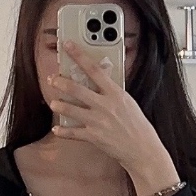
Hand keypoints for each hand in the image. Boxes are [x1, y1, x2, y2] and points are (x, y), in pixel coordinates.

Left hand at [45, 42, 181, 195]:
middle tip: (52, 78)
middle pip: (77, 89)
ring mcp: (98, 121)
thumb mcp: (128, 102)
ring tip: (53, 102)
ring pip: (71, 109)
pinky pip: (73, 133)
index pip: (94, 69)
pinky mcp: (94, 137)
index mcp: (115, 93)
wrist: (142, 150)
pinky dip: (63, 131)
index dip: (79, 55)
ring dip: (59, 105)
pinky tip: (56, 128)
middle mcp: (105, 105)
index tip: (68, 46)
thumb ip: (112, 91)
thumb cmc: (137, 125)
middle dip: (61, 82)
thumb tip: (100, 77)